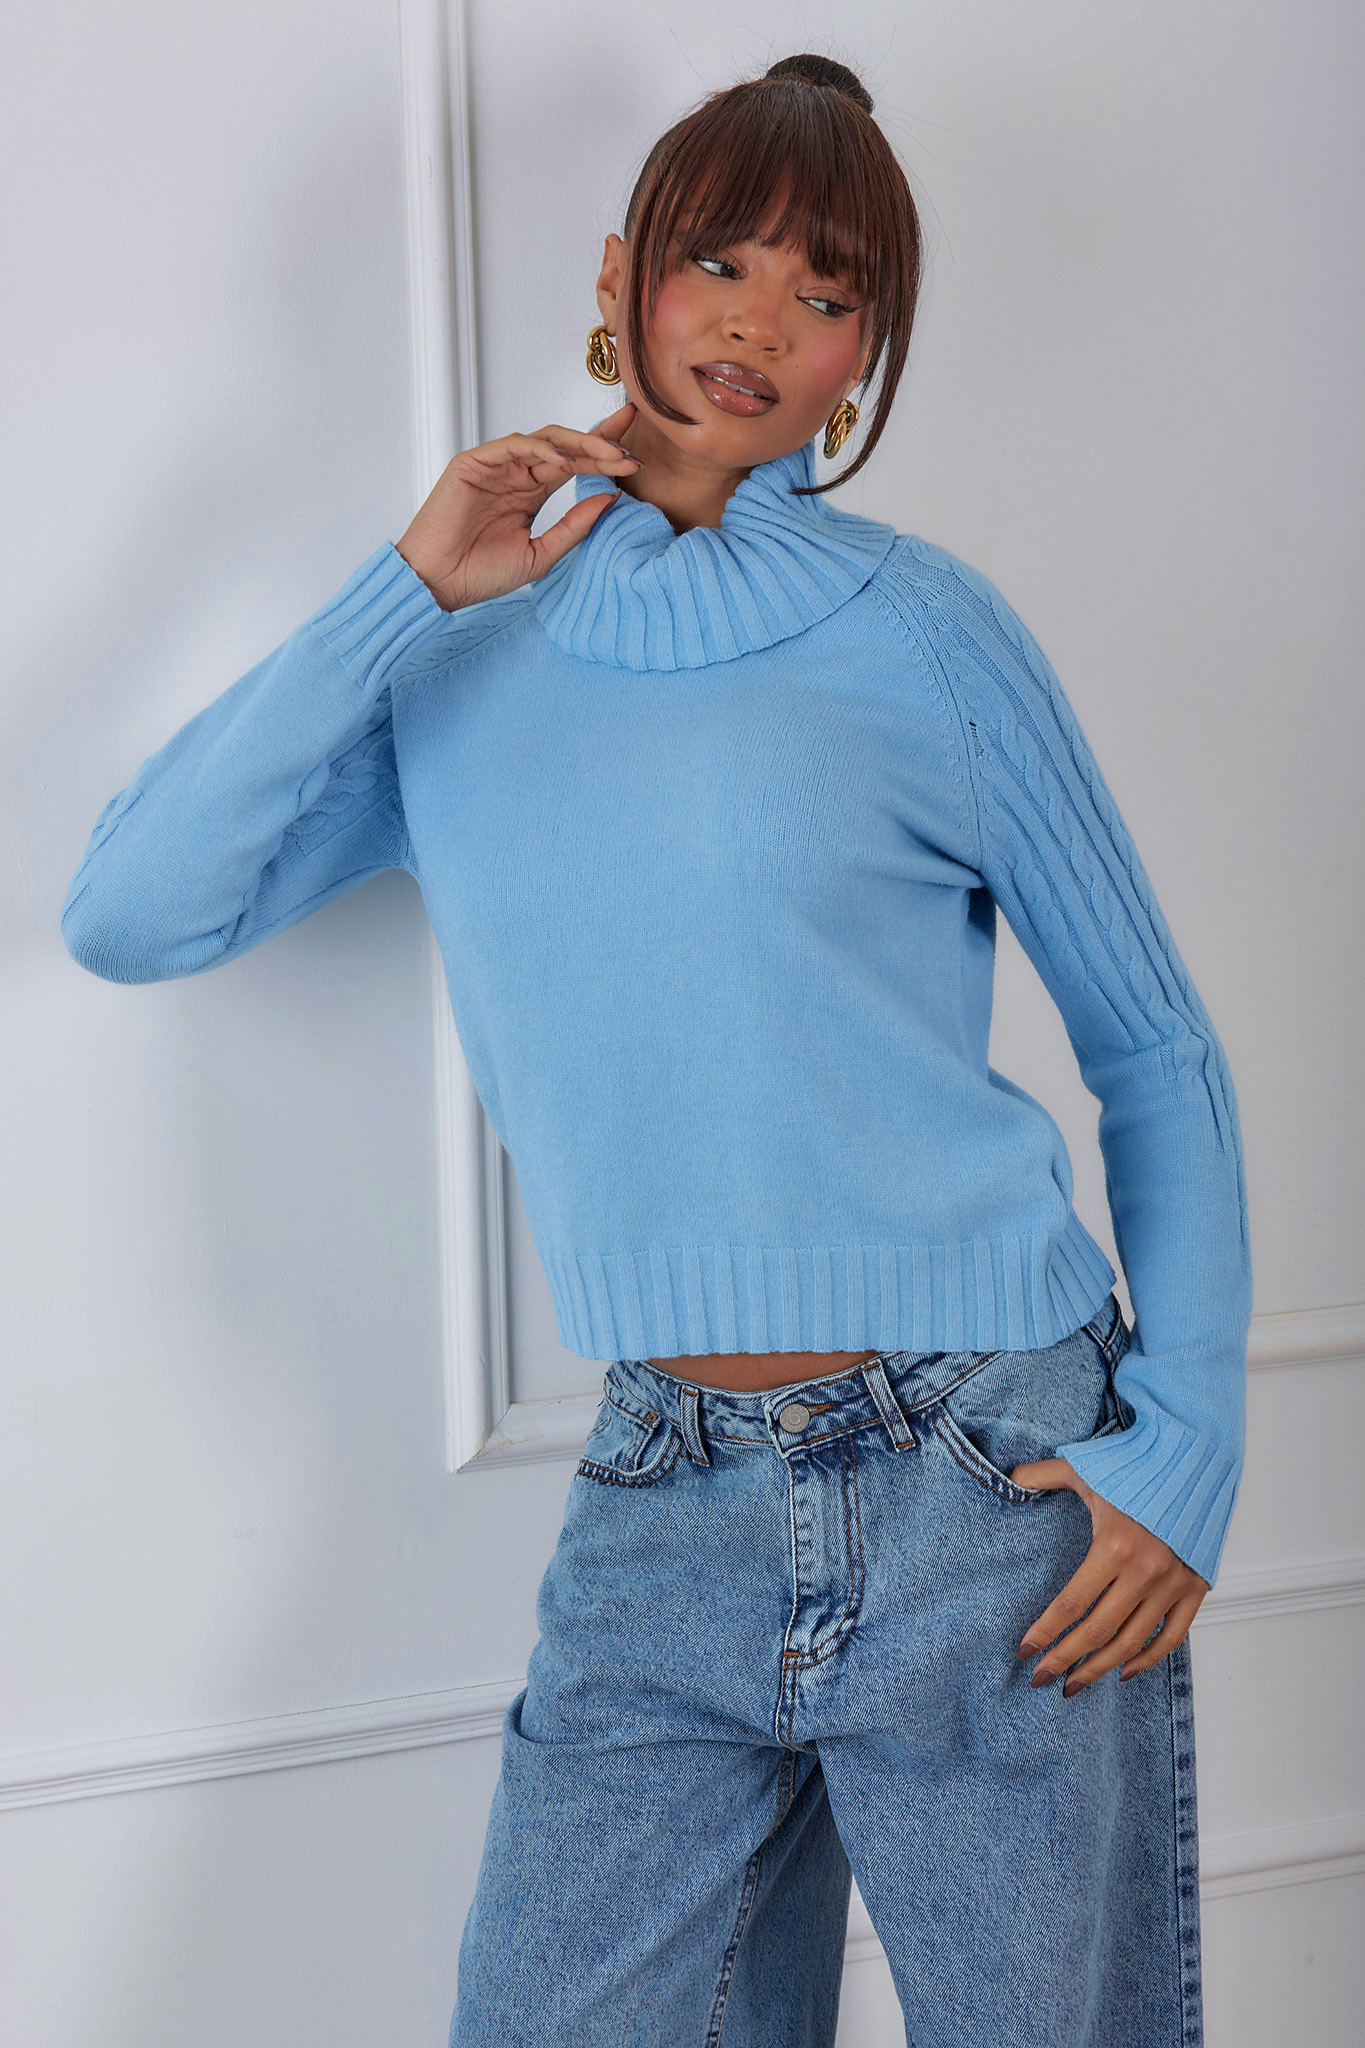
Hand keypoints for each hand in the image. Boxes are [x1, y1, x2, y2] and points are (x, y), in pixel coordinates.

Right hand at [395, 403, 641, 611]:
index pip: (574, 464)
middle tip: (631, 451)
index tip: (637, 457)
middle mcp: (517, 474)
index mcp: (531, 492)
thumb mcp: (542, 553)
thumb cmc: (480, 574)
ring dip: (579, 445)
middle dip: (601, 444)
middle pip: (566, 446)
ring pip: (545, 441)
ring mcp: (496, 466)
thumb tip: (612, 497)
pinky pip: (513, 446)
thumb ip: (576, 526)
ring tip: (608, 456)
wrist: (438, 583)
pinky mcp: (474, 463)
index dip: (604, 455)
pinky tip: (564, 460)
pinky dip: (540, 449)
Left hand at [1008, 1457, 1207, 1696]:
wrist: (1196, 1459)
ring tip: (1074, 1683)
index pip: (1072, 1603)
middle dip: (1065, 1659)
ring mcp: (1172, 1583)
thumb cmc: (1137, 1463)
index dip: (1046, 1632)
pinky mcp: (1195, 1588)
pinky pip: (1171, 1636)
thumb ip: (1044, 1475)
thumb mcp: (1085, 1468)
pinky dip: (1148, 1658)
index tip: (1024, 1652)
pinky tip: (1124, 1670)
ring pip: (1131, 1642)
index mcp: (1113, 1545)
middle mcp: (1144, 1571)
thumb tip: (1009, 1479)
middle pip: (1097, 1631)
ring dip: (1100, 1667)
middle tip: (1041, 1679)